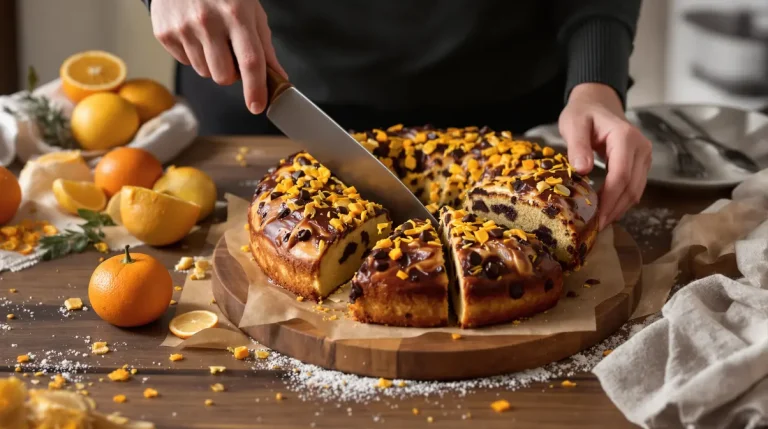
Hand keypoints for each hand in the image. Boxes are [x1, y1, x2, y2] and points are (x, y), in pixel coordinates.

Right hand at [150, 0, 287, 113]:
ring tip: (211, 37)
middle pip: (224, 76)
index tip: (257, 106)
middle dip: (231, 74)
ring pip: (205, 72)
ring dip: (212, 63)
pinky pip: (186, 63)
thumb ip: (264, 45)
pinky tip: (194, 33)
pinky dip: (194, 54)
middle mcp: (208, 22)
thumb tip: (278, 77)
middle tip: (231, 52)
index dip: (255, 89)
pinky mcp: (164, 33)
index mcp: (236, 14)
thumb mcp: (251, 9)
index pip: (250, 62)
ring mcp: (183, 28)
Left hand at [558, 83, 651, 229]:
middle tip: (595, 228)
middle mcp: (641, 148)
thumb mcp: (574, 124)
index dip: (609, 199)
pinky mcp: (641, 163)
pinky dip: (622, 201)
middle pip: (631, 187)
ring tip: (600, 223)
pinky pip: (634, 186)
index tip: (596, 218)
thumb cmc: (584, 113)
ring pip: (636, 190)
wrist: (597, 103)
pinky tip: (607, 210)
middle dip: (614, 209)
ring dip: (619, 208)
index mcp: (626, 138)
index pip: (621, 175)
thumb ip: (578, 145)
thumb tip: (582, 170)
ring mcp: (644, 156)